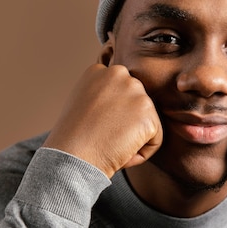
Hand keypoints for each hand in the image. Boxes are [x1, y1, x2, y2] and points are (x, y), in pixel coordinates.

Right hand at [43, 62, 162, 177]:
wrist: (72, 157)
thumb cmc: (72, 140)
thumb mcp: (82, 105)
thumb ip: (103, 96)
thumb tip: (122, 106)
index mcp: (100, 71)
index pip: (121, 93)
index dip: (111, 116)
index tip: (96, 126)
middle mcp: (119, 74)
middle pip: (137, 106)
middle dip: (125, 125)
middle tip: (103, 137)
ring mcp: (136, 92)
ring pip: (146, 122)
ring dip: (133, 138)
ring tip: (110, 144)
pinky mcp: (148, 113)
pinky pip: (155, 139)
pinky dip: (141, 152)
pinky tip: (121, 152)